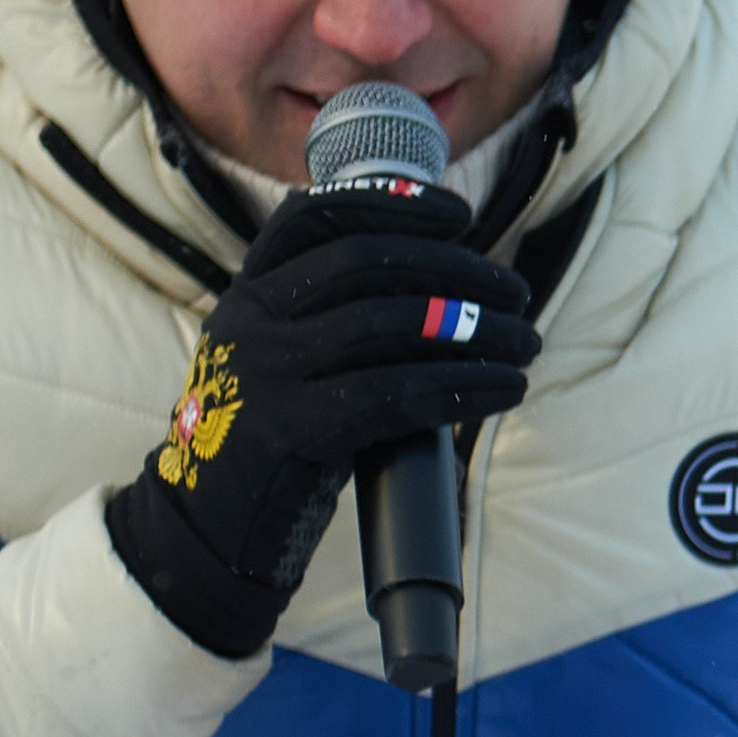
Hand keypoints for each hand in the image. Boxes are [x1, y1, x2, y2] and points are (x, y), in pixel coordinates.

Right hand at [107, 183, 539, 656]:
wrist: (212, 531)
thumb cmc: (275, 441)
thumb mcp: (286, 362)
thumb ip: (335, 319)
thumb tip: (451, 285)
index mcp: (248, 292)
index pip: (317, 216)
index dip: (393, 205)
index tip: (461, 214)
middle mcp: (248, 320)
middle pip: (365, 263)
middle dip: (455, 268)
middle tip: (516, 292)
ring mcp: (264, 374)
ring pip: (387, 324)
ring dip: (474, 330)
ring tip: (526, 344)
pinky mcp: (291, 432)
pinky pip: (396, 395)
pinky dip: (463, 387)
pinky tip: (505, 389)